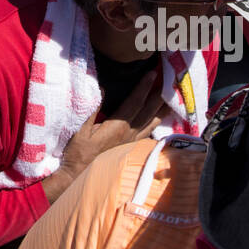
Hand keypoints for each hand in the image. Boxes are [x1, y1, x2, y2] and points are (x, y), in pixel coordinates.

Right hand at [43, 68, 163, 201]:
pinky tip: (158, 122)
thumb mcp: (81, 128)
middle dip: (158, 95)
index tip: (152, 74)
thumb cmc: (78, 151)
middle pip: (148, 112)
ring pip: (151, 123)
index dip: (144, 87)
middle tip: (169, 82)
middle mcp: (129, 133)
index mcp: (118, 126)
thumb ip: (93, 109)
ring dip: (161, 111)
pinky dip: (154, 124)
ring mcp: (130, 142)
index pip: (135, 102)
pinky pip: (146, 133)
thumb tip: (103, 89)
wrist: (78, 173)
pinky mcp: (129, 148)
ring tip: (170, 100)